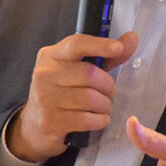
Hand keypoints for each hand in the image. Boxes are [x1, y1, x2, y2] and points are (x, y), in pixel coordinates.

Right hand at [7, 31, 137, 162]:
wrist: (34, 126)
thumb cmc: (61, 94)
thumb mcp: (80, 71)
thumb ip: (106, 56)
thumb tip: (131, 39)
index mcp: (51, 55)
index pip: (76, 44)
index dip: (100, 45)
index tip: (118, 48)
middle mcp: (44, 74)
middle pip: (89, 74)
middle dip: (108, 85)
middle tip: (110, 93)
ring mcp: (45, 98)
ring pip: (90, 99)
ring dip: (105, 105)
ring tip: (104, 107)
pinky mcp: (50, 121)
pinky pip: (87, 119)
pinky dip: (100, 120)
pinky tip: (99, 119)